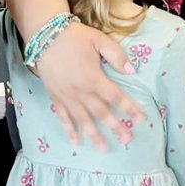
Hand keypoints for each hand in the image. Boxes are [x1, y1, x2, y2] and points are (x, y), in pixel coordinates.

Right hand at [34, 22, 143, 150]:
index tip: (140, 120)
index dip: (129, 109)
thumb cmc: (74, 37)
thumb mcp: (99, 39)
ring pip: (83, 120)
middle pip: (101, 113)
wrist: (45, 36)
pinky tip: (76, 142)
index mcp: (94, 78)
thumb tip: (131, 70)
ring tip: (103, 149)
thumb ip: (116, 55)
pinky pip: (63, 118)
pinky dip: (69, 131)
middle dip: (115, 127)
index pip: (116, 97)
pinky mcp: (55, 98)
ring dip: (94, 135)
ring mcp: (67, 97)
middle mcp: (81, 92)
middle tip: (127, 140)